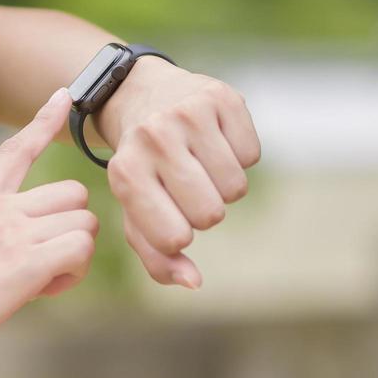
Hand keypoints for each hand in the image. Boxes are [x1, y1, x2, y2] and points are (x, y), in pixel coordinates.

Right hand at [0, 87, 96, 377]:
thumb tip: (25, 252)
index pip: (15, 149)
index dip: (44, 120)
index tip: (64, 95)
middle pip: (73, 193)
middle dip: (70, 228)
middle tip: (43, 263)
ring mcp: (11, 232)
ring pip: (83, 224)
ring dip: (72, 255)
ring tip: (37, 283)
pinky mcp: (26, 262)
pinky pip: (79, 251)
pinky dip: (71, 275)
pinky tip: (41, 291)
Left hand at [99, 56, 260, 289]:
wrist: (139, 95)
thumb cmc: (141, 167)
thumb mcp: (134, 210)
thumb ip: (158, 258)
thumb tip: (193, 282)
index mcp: (126, 172)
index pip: (175, 237)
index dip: (180, 234)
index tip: (170, 214)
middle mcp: (154, 138)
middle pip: (211, 214)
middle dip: (204, 210)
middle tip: (186, 187)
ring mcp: (188, 113)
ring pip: (236, 188)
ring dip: (223, 185)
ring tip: (199, 165)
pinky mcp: (221, 96)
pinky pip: (252, 155)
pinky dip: (239, 156)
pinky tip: (214, 142)